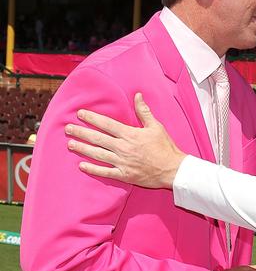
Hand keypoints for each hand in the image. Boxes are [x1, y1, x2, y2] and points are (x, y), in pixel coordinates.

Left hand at [66, 93, 185, 188]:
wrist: (173, 169)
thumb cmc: (166, 147)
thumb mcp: (156, 126)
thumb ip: (144, 111)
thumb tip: (137, 95)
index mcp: (130, 134)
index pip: (106, 124)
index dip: (92, 118)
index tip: (80, 114)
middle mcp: (123, 148)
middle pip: (97, 138)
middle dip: (81, 133)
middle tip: (67, 129)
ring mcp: (122, 162)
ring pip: (98, 154)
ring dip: (82, 149)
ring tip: (70, 144)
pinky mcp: (124, 175)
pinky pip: (105, 172)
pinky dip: (92, 169)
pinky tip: (82, 165)